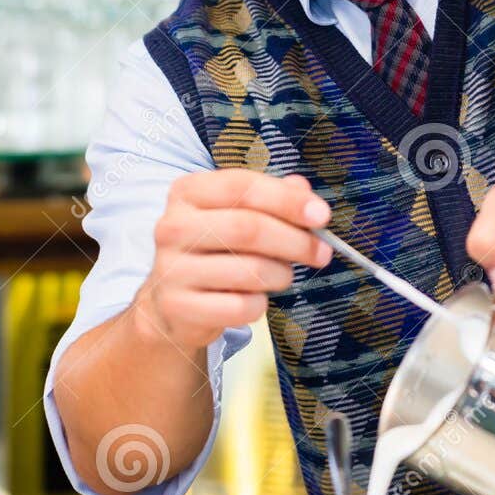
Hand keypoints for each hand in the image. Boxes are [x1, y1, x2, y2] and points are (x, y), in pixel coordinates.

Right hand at [133, 170, 333, 349]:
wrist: (174, 301)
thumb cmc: (216, 249)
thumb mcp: (239, 213)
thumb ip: (274, 196)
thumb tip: (303, 190)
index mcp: (188, 192)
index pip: (243, 187)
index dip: (288, 201)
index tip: (322, 216)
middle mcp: (172, 226)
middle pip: (249, 229)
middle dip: (297, 242)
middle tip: (322, 253)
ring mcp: (171, 268)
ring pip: (250, 271)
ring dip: (281, 275)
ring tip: (282, 275)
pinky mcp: (178, 307)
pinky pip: (240, 307)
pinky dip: (260, 305)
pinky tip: (254, 298)